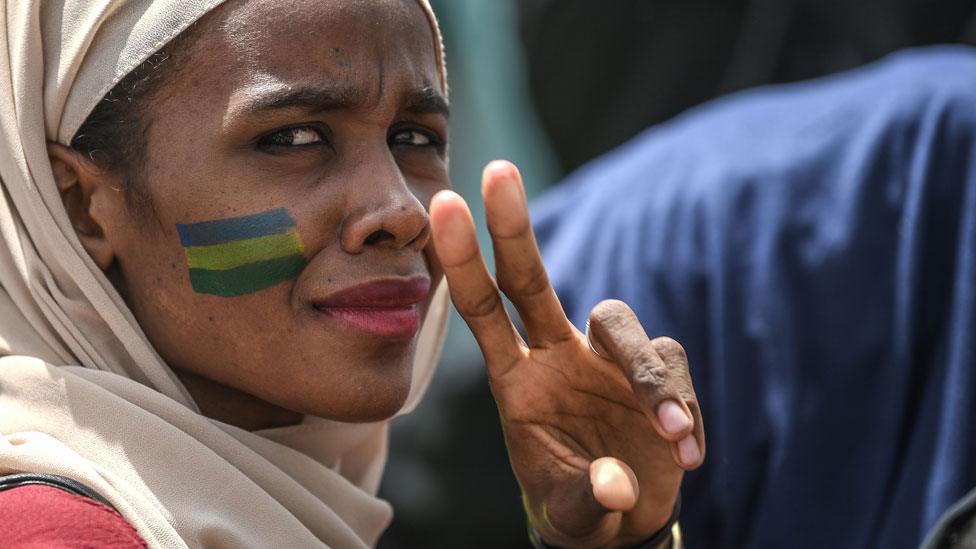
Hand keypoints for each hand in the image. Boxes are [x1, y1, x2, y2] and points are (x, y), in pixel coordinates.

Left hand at [429, 161, 704, 547]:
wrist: (621, 522)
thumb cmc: (578, 506)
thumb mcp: (572, 513)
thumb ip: (587, 500)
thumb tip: (616, 485)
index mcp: (517, 382)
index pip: (483, 312)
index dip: (462, 262)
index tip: (444, 203)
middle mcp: (557, 356)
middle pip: (533, 280)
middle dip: (513, 226)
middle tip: (496, 169)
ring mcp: (605, 361)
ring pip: (623, 326)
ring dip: (648, 380)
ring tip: (670, 439)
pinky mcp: (654, 373)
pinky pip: (672, 368)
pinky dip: (683, 408)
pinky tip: (685, 452)